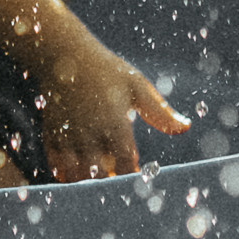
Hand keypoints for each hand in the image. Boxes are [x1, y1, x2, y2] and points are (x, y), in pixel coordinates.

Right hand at [37, 27, 188, 182]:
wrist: (64, 55)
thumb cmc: (106, 71)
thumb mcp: (136, 86)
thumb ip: (160, 112)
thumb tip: (186, 127)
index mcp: (115, 122)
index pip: (127, 164)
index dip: (132, 176)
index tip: (137, 176)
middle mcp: (90, 133)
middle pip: (101, 176)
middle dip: (110, 183)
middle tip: (118, 179)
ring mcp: (68, 136)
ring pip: (77, 177)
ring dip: (89, 181)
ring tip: (100, 174)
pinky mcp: (52, 136)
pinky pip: (58, 168)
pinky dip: (69, 175)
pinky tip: (80, 168)